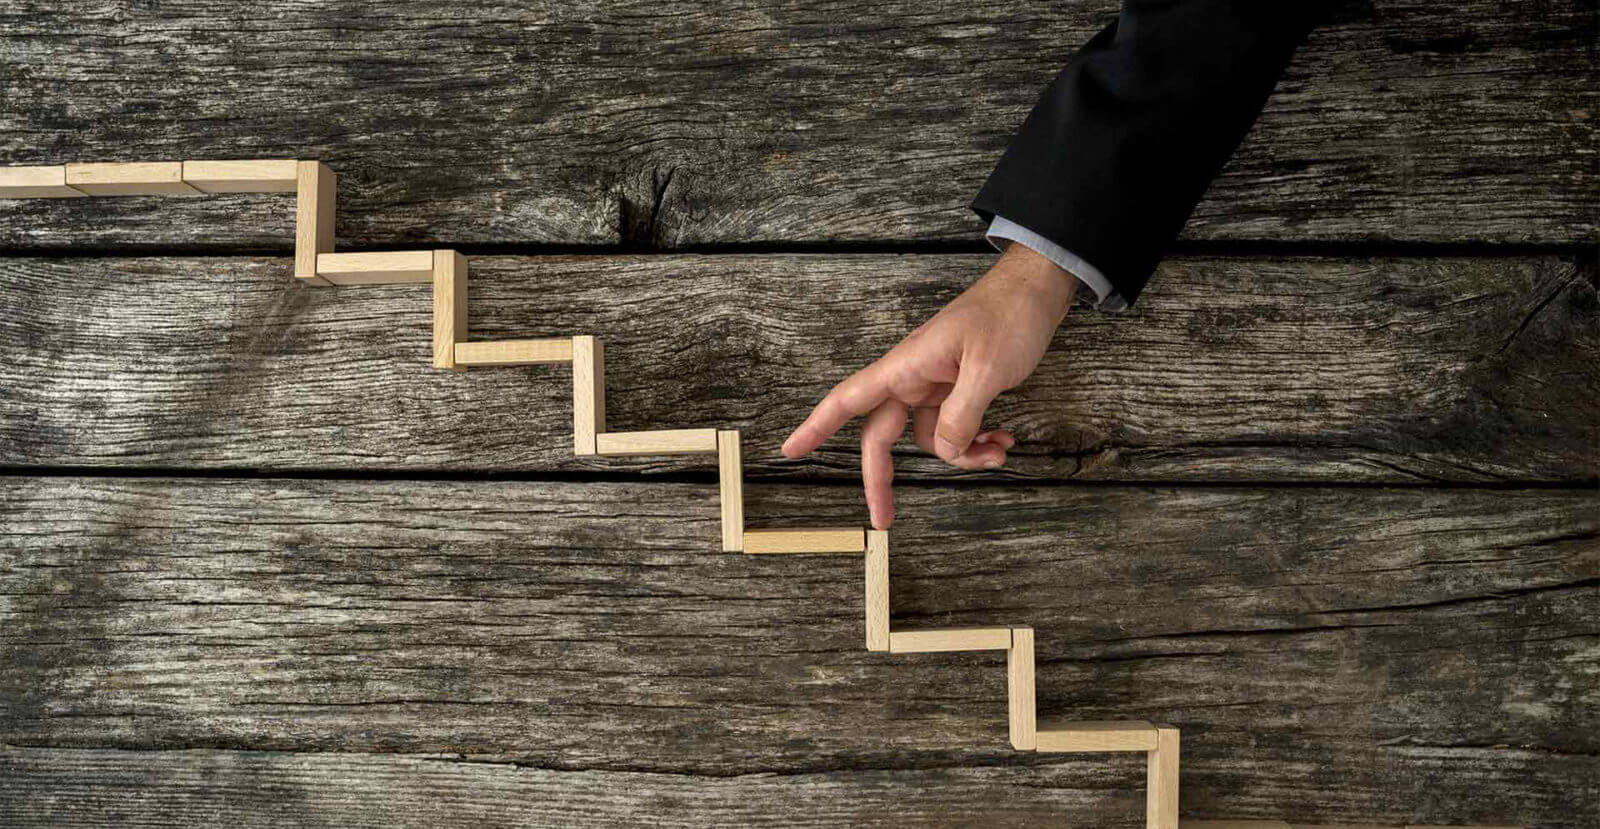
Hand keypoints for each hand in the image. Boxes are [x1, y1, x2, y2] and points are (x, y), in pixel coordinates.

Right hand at [781, 242, 1077, 528]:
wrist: (1037, 290)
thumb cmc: (1008, 315)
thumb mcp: (988, 370)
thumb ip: (961, 416)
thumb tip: (942, 451)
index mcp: (905, 367)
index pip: (847, 400)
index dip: (815, 427)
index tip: (789, 451)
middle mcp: (913, 378)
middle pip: (882, 436)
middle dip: (886, 478)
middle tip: (885, 520)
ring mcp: (936, 383)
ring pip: (930, 438)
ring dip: (961, 454)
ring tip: (998, 451)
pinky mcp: (959, 387)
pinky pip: (956, 427)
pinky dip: (978, 439)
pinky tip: (1003, 439)